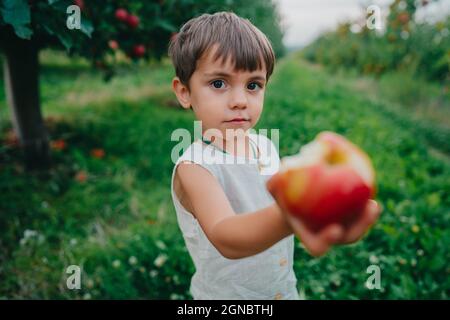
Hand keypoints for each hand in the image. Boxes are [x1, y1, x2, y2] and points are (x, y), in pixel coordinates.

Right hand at [267, 181, 381, 256]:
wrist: (296, 197)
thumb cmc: (285, 193)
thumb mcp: (275, 187)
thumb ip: (274, 182)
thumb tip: (281, 172)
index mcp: (309, 237)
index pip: (317, 246)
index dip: (326, 240)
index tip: (335, 229)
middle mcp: (328, 237)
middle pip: (347, 238)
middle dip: (360, 227)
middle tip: (367, 209)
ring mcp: (342, 229)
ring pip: (359, 227)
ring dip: (368, 218)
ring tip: (373, 203)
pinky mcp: (351, 218)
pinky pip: (360, 211)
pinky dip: (365, 201)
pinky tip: (370, 185)